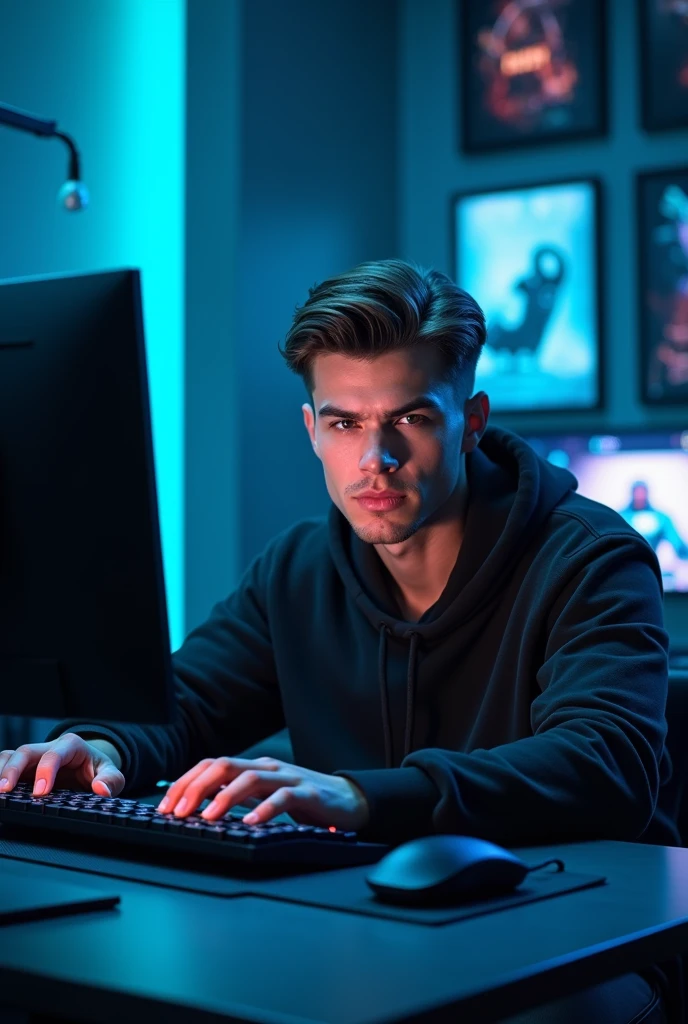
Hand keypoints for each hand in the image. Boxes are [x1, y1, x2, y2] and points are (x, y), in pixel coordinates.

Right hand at [0, 733, 124, 797]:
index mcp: (71, 746)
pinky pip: (6, 766)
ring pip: (11, 756)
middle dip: (13, 769)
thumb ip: (111, 780)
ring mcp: (34, 758)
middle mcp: (49, 748)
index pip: (54, 754)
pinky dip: (0, 775)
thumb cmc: (97, 770)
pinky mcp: (24, 769)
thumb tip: (102, 790)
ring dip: (1, 771)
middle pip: (25, 751)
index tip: (41, 792)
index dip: (46, 771)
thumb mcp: (111, 773)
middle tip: (5, 790)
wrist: (90, 768)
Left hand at [157, 756, 369, 830]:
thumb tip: (197, 809)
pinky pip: (283, 798)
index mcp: (253, 767)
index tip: (166, 805)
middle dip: (196, 787)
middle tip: (177, 812)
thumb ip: (236, 798)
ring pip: (250, 778)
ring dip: (225, 797)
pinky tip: (251, 822)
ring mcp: (288, 778)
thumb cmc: (303, 801)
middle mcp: (267, 767)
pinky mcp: (308, 793)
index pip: (211, 765)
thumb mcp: (263, 798)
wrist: (349, 801)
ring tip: (207, 817)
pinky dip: (265, 809)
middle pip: (224, 766)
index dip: (185, 782)